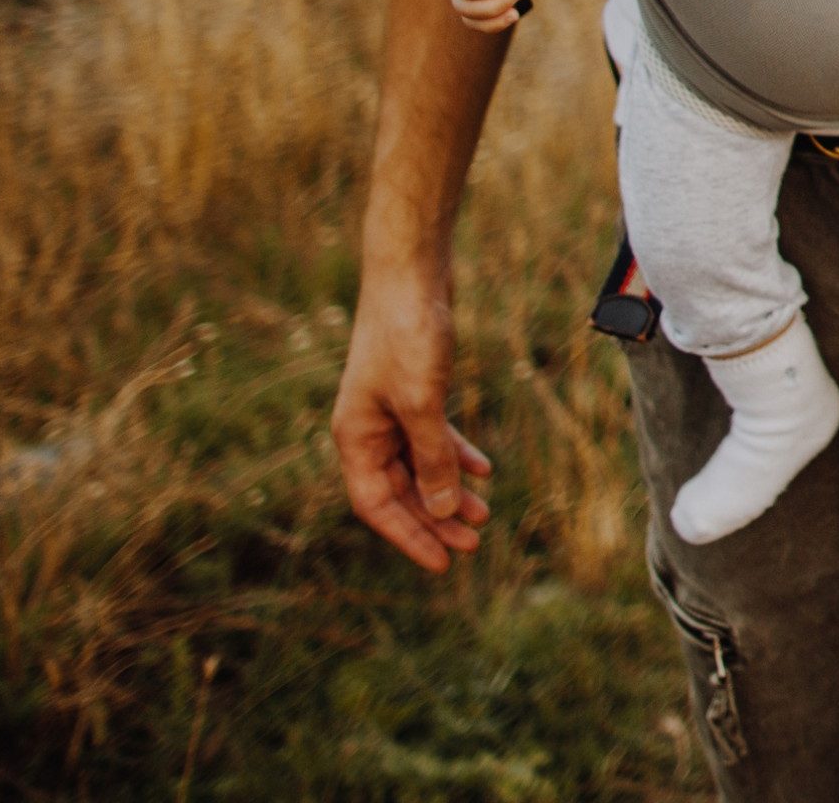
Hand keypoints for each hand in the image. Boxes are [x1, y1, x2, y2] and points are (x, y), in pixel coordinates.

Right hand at [330, 264, 494, 570]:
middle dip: (434, 520)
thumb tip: (441, 511)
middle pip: (400, 490)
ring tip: (484, 515)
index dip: (408, 536)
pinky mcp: (414, 389)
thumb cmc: (407, 335)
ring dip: (449, 490)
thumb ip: (431, 458)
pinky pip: (432, 436)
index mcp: (354, 437)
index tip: (441, 564)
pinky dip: (455, 455)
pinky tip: (484, 470)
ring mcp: (390, 409)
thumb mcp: (422, 403)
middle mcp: (366, 428)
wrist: (411, 273)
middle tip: (472, 546)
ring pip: (419, 465)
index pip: (377, 505)